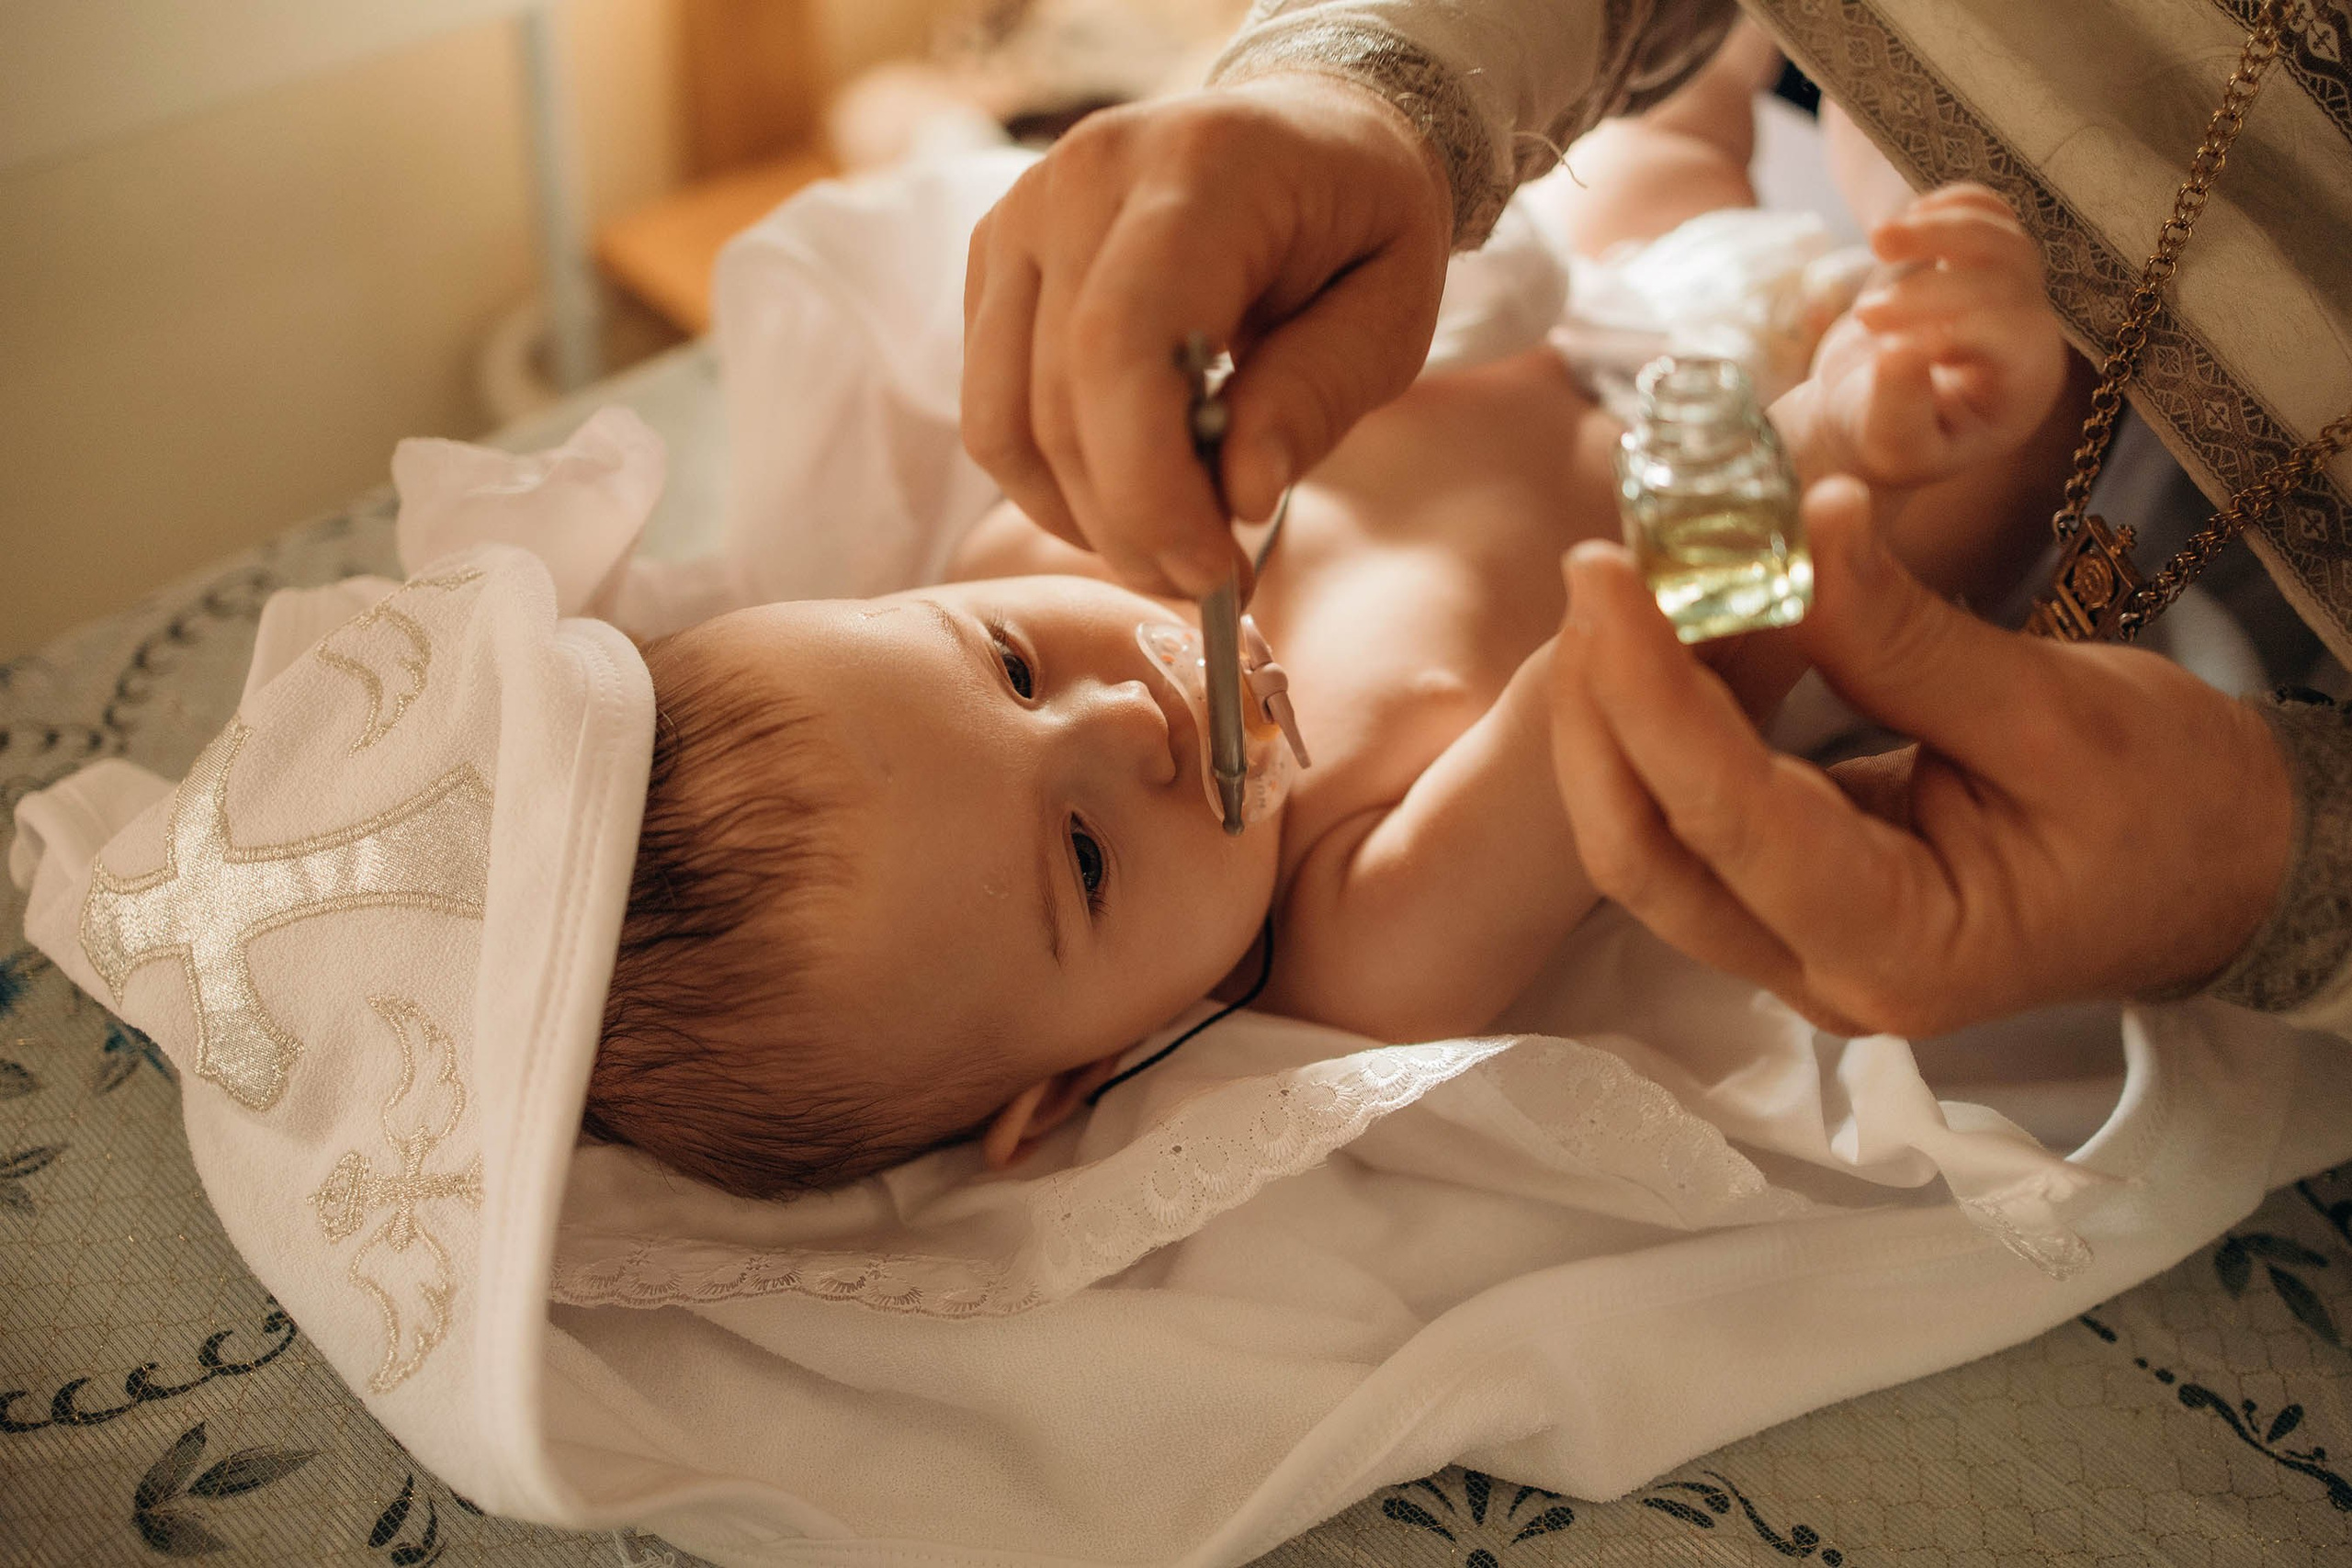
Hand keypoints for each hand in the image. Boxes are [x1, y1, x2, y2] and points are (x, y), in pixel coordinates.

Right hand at [961, 74, 1452, 596]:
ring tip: (1171, 546)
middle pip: (1055, 400)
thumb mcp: (1392, 312)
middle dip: (1128, 525)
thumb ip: (1316, 395)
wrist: (1313, 130)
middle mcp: (1084, 177)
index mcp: (1198, 167)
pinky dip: (1053, 478)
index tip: (1210, 568)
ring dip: (1081, 517)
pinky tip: (1131, 489)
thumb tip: (1237, 494)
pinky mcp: (994, 260)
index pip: (1119, 344)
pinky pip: (990, 408)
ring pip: (1002, 420)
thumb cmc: (1364, 220)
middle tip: (1210, 581)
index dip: (1149, 483)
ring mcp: (1021, 213)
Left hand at [1549, 477, 2293, 1036]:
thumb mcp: (2058, 711)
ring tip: (1628, 584)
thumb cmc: (2171, 806)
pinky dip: (1667, 723)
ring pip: (1650, 838)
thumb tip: (1792, 531)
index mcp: (1898, 951)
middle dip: (1601, 708)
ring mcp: (1793, 946)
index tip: (1604, 575)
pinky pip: (1690, 816)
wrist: (2223, 869)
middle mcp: (1821, 971)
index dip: (1647, 693)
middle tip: (1598, 569)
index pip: (1727, 819)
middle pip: (1646, 850)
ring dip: (1621, 713)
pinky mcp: (1786, 900)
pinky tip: (1670, 631)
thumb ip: (1904, 639)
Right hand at [1791, 185, 2068, 489]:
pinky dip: (1956, 201)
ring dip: (1942, 227)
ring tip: (1879, 238)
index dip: (1948, 329)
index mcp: (2024, 386)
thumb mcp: (1890, 444)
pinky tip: (1910, 216)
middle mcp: (2031, 334)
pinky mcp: (1981, 263)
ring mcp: (2011, 293)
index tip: (1881, 346)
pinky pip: (1993, 213)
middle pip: (2007, 277)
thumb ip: (1899, 406)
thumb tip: (1899, 350)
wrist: (1865, 415)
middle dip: (1933, 286)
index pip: (2006, 336)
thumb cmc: (1882, 440)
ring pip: (2004, 235)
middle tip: (1864, 316)